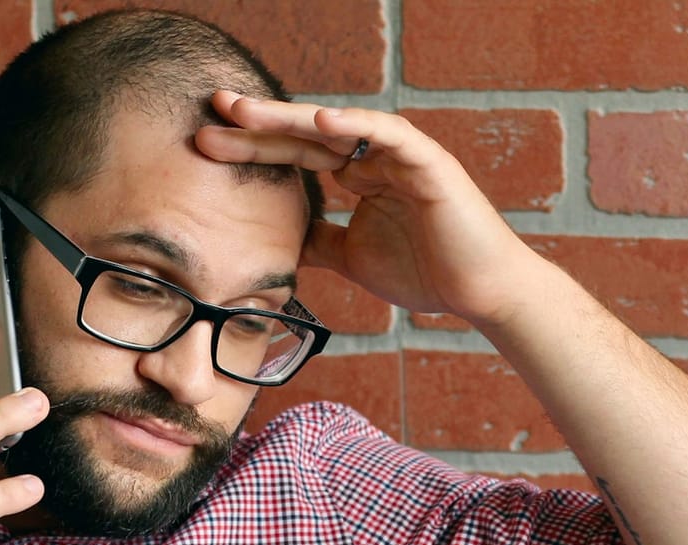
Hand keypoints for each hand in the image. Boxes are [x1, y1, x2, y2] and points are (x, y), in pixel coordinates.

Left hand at [194, 95, 547, 328]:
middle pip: (307, 134)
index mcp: (360, 176)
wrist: (481, 293)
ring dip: (291, 117)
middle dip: (259, 122)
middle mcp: (376, 158)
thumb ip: (320, 243)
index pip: (296, 154)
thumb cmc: (429, 275)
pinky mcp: (430, 163)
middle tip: (212, 107)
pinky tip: (320, 122)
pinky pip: (389, 134)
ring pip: (340, 127)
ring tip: (247, 111)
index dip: (253, 147)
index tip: (206, 144)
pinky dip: (357, 126)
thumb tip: (283, 242)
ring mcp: (402, 156)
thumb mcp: (353, 258)